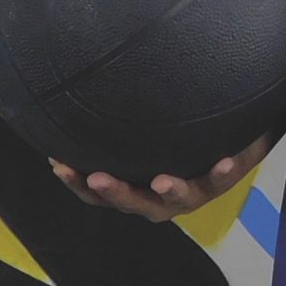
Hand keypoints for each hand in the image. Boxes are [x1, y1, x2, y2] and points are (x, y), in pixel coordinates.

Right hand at [51, 134, 277, 221]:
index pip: (96, 191)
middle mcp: (158, 197)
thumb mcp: (142, 132)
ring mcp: (189, 194)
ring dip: (169, 191)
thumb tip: (77, 82)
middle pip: (132, 202)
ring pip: (175, 200)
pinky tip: (225, 160)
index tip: (57, 164)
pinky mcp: (220, 183)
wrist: (228, 145)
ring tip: (162, 180)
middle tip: (96, 177)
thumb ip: (117, 119)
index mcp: (133, 187)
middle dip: (114, 191)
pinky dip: (220, 172)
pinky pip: (220, 178)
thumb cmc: (173, 138)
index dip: (75, 182)